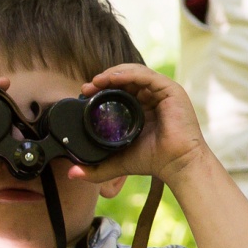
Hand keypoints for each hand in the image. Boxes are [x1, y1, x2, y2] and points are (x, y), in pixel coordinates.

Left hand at [64, 65, 211, 186]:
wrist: (176, 165)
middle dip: (104, 80)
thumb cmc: (152, 161)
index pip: (120, 90)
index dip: (101, 89)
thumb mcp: (117, 162)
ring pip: (134, 72)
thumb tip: (71, 174)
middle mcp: (152, 97)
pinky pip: (146, 75)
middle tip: (86, 88)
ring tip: (96, 82)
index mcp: (142, 107)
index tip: (84, 94)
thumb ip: (94, 169)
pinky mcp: (171, 90)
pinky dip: (128, 73)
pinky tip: (112, 79)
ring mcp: (162, 92)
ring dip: (112, 74)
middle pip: (125, 78)